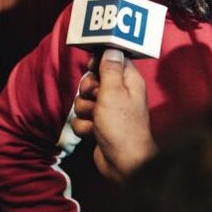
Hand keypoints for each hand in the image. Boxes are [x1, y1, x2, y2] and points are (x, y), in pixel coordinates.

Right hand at [72, 49, 155, 181]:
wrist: (123, 164)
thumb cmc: (122, 127)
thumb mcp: (113, 92)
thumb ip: (110, 69)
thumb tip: (111, 48)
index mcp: (129, 81)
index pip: (112, 59)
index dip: (99, 62)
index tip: (92, 67)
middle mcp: (120, 94)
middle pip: (93, 80)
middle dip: (88, 90)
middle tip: (96, 98)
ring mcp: (109, 111)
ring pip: (83, 101)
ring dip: (85, 111)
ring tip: (97, 120)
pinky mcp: (99, 126)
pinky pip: (82, 119)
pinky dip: (85, 127)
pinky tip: (94, 133)